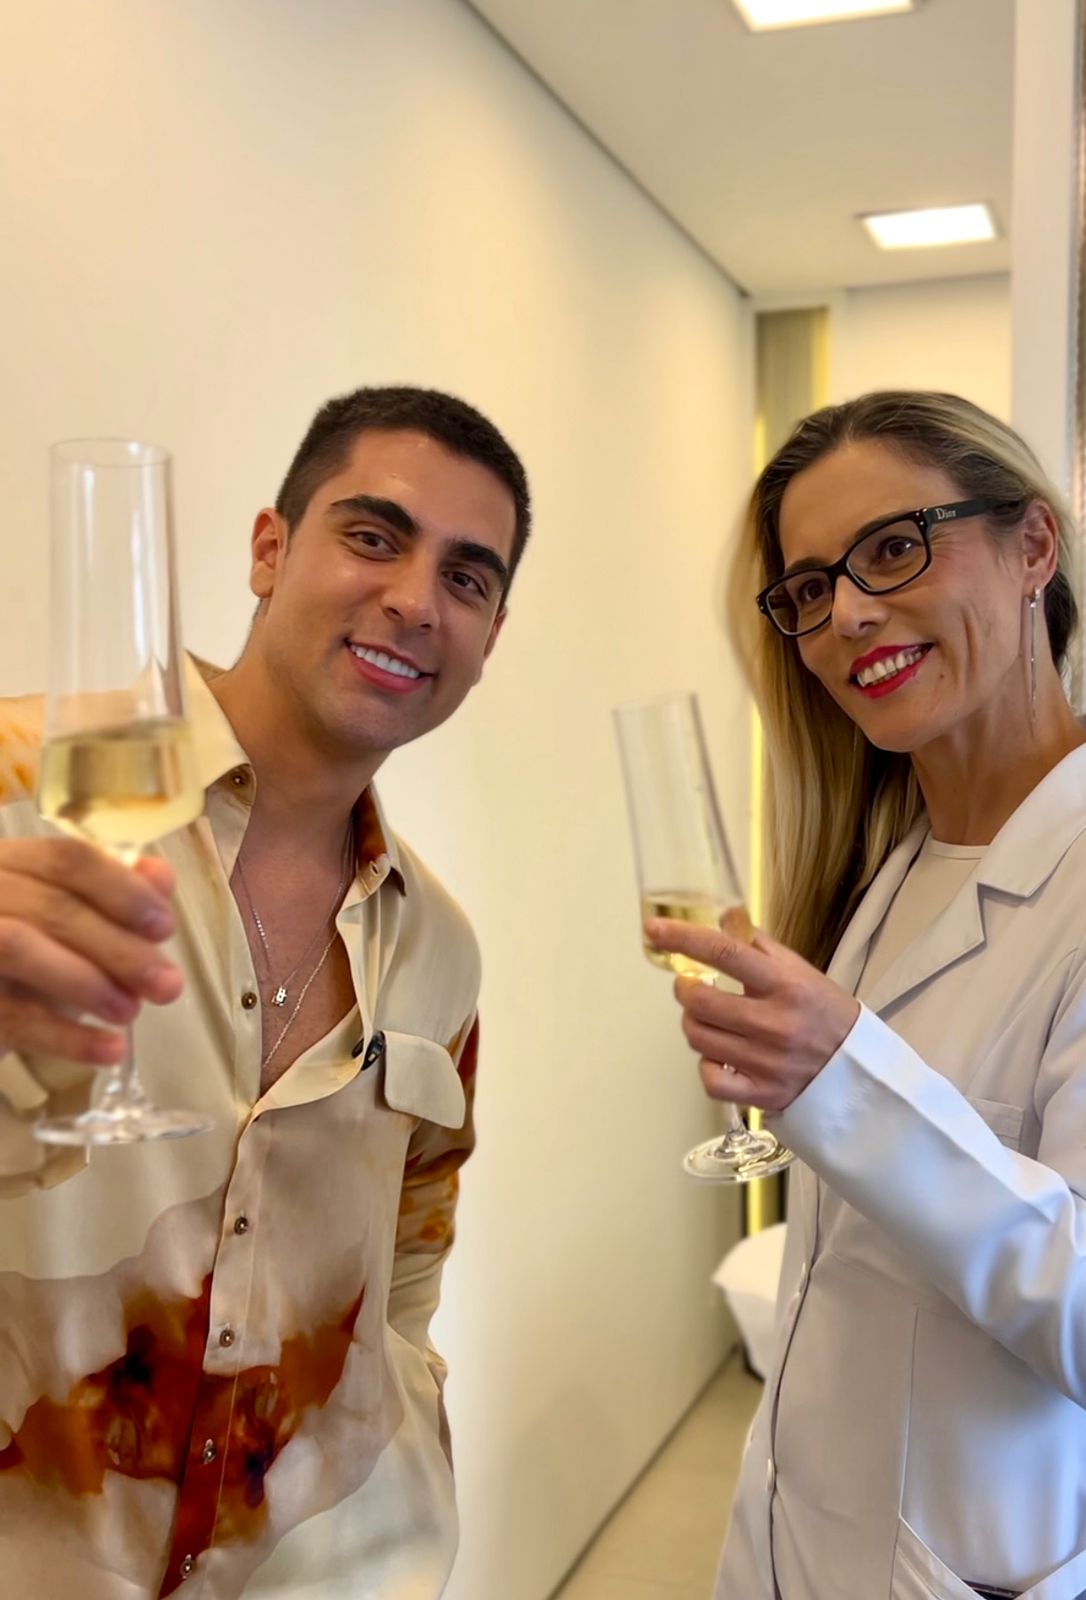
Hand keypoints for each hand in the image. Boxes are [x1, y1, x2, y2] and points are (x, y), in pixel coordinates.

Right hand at [0, 837, 183, 1066]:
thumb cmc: (34, 960)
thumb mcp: (78, 926)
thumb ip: (119, 896)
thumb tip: (161, 875)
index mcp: (11, 863)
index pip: (68, 858)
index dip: (123, 890)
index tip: (164, 927)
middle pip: (53, 907)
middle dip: (120, 948)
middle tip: (167, 984)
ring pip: (19, 946)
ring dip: (88, 982)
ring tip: (132, 1012)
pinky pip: (14, 1015)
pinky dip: (68, 1037)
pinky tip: (111, 1048)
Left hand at [645, 915, 859, 1113]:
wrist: (858, 1068)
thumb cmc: (824, 1012)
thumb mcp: (800, 970)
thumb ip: (759, 946)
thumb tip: (724, 919)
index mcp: (784, 984)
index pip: (724, 953)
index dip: (683, 938)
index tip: (655, 929)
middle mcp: (774, 1022)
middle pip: (700, 1000)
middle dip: (685, 989)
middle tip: (690, 986)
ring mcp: (765, 1061)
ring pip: (698, 1037)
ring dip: (692, 1023)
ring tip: (706, 1018)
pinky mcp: (761, 1093)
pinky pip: (710, 1080)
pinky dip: (706, 1066)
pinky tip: (718, 1055)